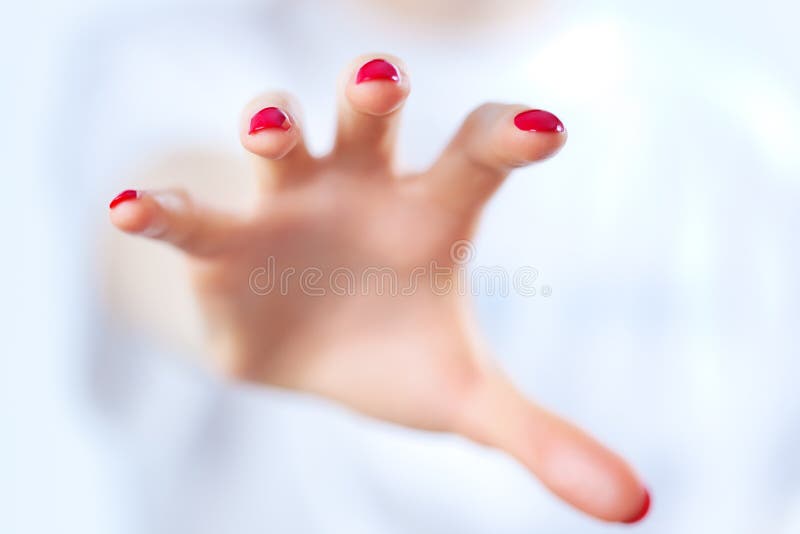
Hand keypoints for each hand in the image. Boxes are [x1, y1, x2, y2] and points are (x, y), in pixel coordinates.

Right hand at [109, 54, 648, 523]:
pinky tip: (131, 206)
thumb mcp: (467, 396)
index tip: (545, 131)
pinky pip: (189, 218)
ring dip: (274, 124)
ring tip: (274, 126)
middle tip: (385, 80)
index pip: (475, 156)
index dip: (508, 136)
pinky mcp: (223, 247)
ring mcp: (286, 208)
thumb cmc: (397, 354)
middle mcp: (359, 190)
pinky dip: (163, 210)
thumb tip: (637, 506)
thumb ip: (543, 436)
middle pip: (370, 120)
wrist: (311, 358)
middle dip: (373, 93)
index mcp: (430, 214)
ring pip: (280, 143)